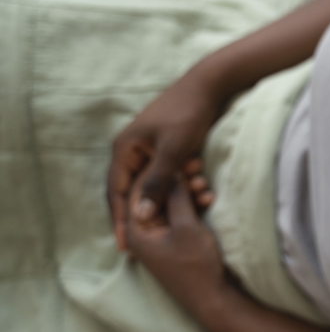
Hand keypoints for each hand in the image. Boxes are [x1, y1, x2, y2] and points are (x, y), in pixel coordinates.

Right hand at [108, 73, 224, 250]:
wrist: (209, 85)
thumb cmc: (188, 115)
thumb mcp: (173, 152)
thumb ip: (157, 183)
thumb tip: (141, 215)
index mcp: (124, 149)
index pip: (117, 192)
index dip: (120, 220)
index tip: (125, 246)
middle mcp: (131, 149)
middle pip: (132, 190)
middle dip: (144, 214)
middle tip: (145, 245)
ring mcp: (148, 147)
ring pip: (154, 183)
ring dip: (170, 198)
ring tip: (182, 213)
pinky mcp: (166, 147)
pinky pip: (168, 174)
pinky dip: (181, 186)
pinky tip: (196, 194)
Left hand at [126, 178, 231, 321]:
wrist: (213, 298)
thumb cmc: (195, 264)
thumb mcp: (186, 226)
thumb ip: (176, 197)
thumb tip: (172, 172)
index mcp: (137, 229)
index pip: (140, 190)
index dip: (160, 170)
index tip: (179, 154)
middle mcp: (143, 232)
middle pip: (155, 195)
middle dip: (176, 180)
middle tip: (196, 164)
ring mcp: (159, 237)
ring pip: (170, 204)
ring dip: (187, 192)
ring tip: (206, 183)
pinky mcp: (174, 240)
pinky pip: (179, 215)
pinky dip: (192, 205)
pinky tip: (209, 198)